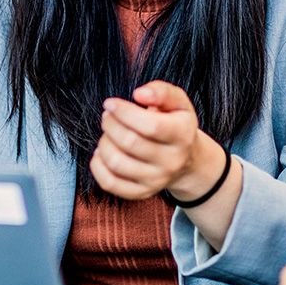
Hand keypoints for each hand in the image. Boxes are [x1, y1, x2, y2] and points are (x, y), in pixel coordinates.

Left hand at [90, 81, 219, 200]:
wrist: (187, 161)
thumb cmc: (176, 124)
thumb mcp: (178, 102)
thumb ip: (161, 91)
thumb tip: (139, 94)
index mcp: (182, 135)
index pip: (150, 126)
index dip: (124, 112)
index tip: (110, 103)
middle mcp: (171, 161)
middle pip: (129, 143)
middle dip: (110, 124)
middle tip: (107, 116)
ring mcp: (156, 180)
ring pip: (116, 163)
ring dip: (104, 143)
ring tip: (108, 133)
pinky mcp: (141, 192)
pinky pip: (110, 183)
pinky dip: (97, 166)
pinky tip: (103, 152)